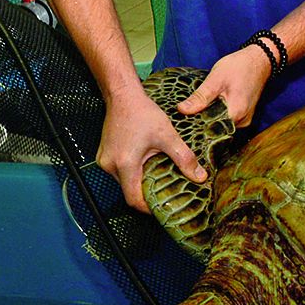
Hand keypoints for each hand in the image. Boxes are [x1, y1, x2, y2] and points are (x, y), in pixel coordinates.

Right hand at [98, 89, 204, 213]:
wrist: (123, 96)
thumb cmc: (143, 113)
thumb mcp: (168, 136)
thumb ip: (184, 158)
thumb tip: (200, 177)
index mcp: (125, 164)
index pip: (134, 200)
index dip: (149, 208)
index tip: (164, 207)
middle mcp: (110, 165)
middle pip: (129, 192)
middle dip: (147, 194)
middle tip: (165, 192)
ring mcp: (104, 161)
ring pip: (124, 183)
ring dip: (139, 182)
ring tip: (157, 176)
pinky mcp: (104, 156)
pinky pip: (119, 173)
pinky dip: (132, 173)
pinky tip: (146, 165)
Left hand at [177, 44, 274, 127]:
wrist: (260, 60)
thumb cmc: (239, 67)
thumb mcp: (216, 79)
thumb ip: (200, 97)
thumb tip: (182, 110)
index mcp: (235, 114)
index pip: (210, 129)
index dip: (195, 125)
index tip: (182, 120)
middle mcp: (242, 122)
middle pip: (216, 129)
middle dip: (201, 123)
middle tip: (186, 115)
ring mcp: (244, 120)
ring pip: (221, 125)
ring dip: (209, 118)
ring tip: (196, 110)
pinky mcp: (244, 116)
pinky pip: (227, 120)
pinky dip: (217, 115)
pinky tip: (209, 107)